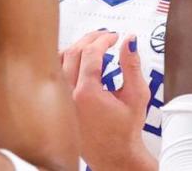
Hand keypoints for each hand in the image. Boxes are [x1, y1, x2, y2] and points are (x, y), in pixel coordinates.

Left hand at [61, 31, 154, 170]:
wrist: (114, 154)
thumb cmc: (125, 130)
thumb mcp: (137, 95)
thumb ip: (132, 65)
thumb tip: (130, 40)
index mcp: (87, 93)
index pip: (90, 53)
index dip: (104, 39)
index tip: (114, 37)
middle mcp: (69, 95)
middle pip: (73, 52)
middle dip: (91, 39)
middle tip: (105, 36)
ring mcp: (61, 99)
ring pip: (60, 59)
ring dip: (76, 46)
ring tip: (92, 43)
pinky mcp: (58, 102)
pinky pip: (55, 72)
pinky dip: (65, 59)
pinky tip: (77, 57)